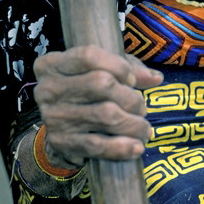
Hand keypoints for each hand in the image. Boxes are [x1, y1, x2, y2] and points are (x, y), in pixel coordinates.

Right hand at [33, 45, 162, 167]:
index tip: (131, 79)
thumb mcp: (102, 70)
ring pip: (105, 115)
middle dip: (130, 96)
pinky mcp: (61, 143)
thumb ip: (129, 69)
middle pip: (101, 84)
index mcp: (53, 64)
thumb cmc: (86, 90)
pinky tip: (137, 146)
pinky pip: (98, 145)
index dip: (118, 66)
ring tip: (143, 127)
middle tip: (140, 106)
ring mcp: (54, 117)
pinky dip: (122, 147)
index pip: (89, 56)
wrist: (62, 128)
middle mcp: (48, 89)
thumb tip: (155, 78)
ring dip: (133, 123)